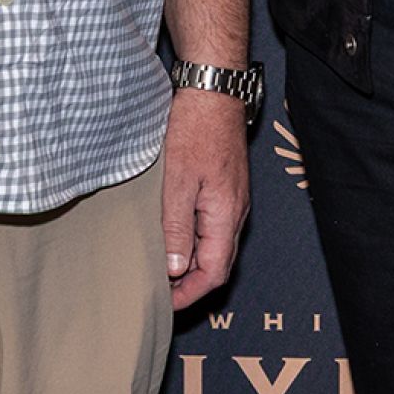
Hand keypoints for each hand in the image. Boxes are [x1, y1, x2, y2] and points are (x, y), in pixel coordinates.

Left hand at [160, 86, 250, 308]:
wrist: (212, 90)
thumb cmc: (196, 129)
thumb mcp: (178, 182)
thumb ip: (176, 228)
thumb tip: (174, 270)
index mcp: (227, 215)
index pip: (215, 273)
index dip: (190, 294)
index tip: (164, 303)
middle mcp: (235, 211)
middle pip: (218, 263)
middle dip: (190, 284)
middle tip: (158, 292)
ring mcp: (232, 198)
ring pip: (215, 245)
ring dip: (189, 262)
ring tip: (159, 268)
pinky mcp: (224, 186)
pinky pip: (212, 225)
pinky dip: (192, 240)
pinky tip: (170, 235)